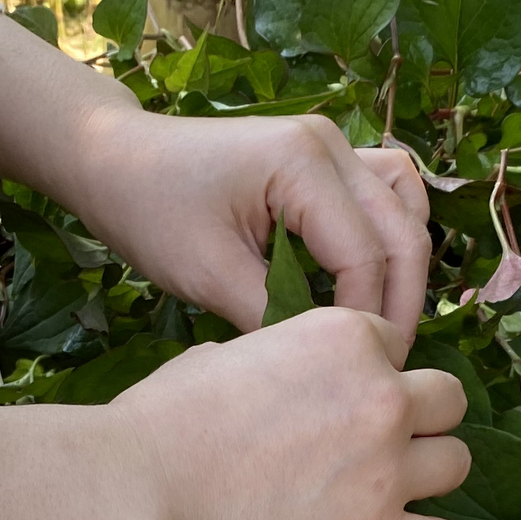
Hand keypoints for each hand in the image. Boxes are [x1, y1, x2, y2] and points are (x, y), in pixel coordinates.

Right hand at [0, 310, 468, 519]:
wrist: (141, 495)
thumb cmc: (161, 423)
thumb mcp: (223, 356)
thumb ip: (277, 360)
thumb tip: (276, 377)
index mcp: (345, 337)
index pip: (393, 347)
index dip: (367, 375)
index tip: (335, 403)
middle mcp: (381, 395)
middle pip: (447, 399)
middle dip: (416, 419)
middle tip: (371, 447)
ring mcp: (387, 470)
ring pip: (457, 463)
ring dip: (425, 476)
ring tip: (378, 495)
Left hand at [64, 105, 431, 341]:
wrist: (115, 160)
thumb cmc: (150, 210)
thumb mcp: (209, 274)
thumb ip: (274, 317)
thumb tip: (324, 363)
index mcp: (303, 163)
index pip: (365, 256)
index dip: (367, 321)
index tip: (356, 375)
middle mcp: (330, 145)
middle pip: (403, 231)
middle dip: (401, 303)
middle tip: (387, 364)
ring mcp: (331, 147)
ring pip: (405, 206)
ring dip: (403, 266)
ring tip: (382, 323)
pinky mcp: (322, 160)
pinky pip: (383, 196)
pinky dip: (386, 238)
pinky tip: (366, 282)